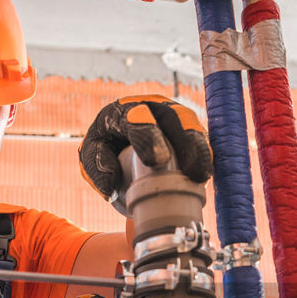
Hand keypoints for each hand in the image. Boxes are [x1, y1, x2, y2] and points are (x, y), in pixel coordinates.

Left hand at [79, 95, 212, 215]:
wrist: (117, 146)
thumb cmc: (104, 149)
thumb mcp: (92, 156)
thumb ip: (97, 168)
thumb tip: (112, 189)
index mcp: (124, 111)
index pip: (137, 118)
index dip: (149, 137)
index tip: (158, 160)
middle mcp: (153, 108)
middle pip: (175, 116)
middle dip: (187, 140)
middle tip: (192, 170)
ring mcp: (173, 116)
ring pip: (192, 125)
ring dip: (200, 148)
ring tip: (202, 175)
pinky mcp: (188, 129)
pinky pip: (200, 138)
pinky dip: (204, 154)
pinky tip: (204, 174)